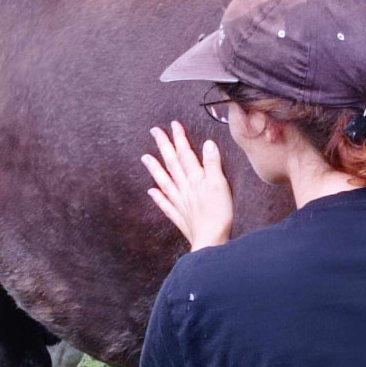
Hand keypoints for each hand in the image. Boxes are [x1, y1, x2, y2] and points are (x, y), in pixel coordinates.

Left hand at [142, 121, 233, 251]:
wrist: (211, 241)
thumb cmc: (219, 214)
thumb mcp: (220, 185)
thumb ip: (213, 164)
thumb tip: (207, 144)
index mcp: (196, 179)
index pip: (186, 154)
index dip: (180, 139)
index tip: (173, 125)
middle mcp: (185, 189)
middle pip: (172, 164)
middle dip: (164, 147)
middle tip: (154, 132)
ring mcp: (180, 203)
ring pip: (165, 181)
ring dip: (155, 168)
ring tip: (145, 158)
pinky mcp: (180, 217)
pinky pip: (166, 204)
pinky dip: (158, 197)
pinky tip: (151, 191)